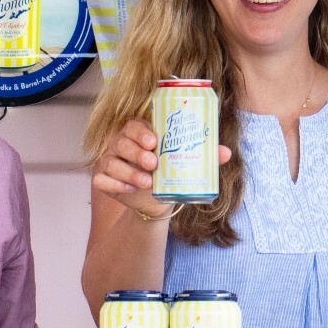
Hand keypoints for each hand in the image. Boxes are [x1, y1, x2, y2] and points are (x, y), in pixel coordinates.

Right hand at [92, 117, 232, 217]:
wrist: (157, 202)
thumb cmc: (170, 174)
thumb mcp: (185, 164)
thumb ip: (203, 156)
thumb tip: (225, 152)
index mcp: (139, 134)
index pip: (134, 125)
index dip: (142, 132)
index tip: (154, 142)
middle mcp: (120, 144)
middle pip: (121, 141)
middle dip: (136, 152)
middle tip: (153, 163)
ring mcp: (109, 161)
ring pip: (111, 161)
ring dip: (128, 172)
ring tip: (147, 182)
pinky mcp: (103, 180)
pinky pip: (101, 180)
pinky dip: (114, 185)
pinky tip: (128, 190)